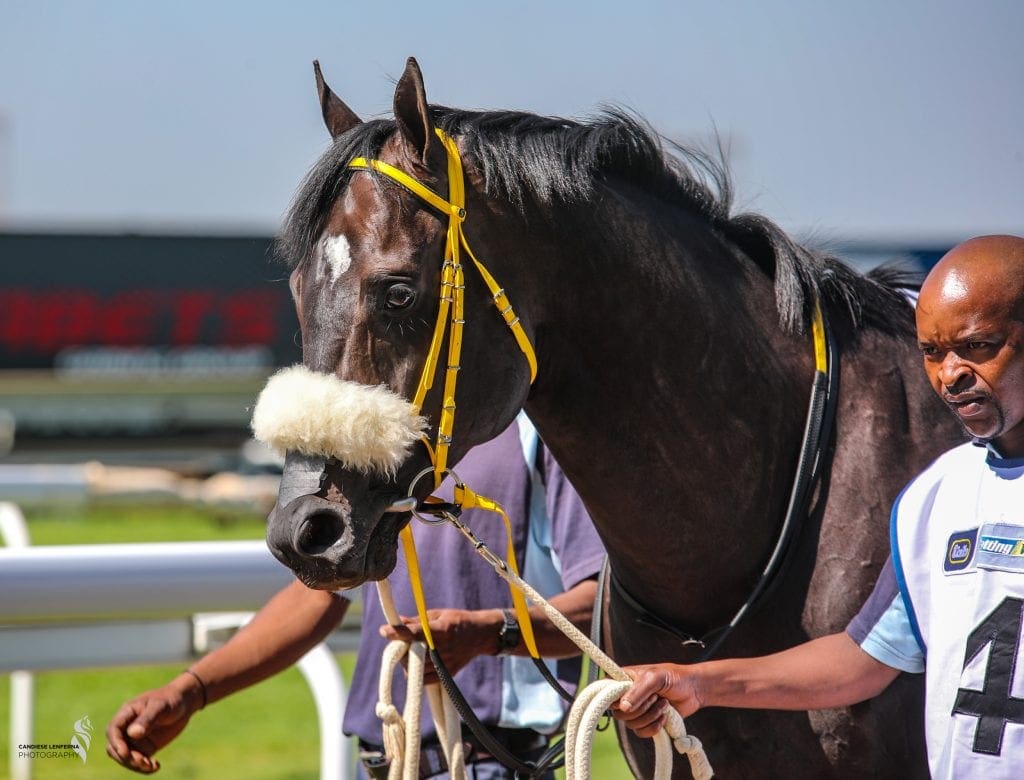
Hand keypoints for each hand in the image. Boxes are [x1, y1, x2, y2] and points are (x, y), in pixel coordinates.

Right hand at [105, 674, 202, 772]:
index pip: (113, 730)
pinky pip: (139, 761)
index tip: (125, 752)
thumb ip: (147, 719)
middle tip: (143, 761)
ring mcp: (135, 739)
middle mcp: (127, 728)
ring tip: (151, 765)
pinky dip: (144, 767)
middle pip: (115, 747)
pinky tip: (156, 766)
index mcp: (127, 713)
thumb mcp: (160, 706)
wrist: (184, 703)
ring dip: (135, 765)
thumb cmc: (170, 699)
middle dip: (125, 757)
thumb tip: (132, 733)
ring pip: (125, 757)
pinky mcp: (145, 748)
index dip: (116, 743)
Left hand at [379, 608, 501, 683]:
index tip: (384, 630)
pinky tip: (417, 663)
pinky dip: (416, 673)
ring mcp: (445, 664)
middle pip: (411, 654)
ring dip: (406, 661)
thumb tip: (396, 621)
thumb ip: (417, 621)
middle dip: (400, 649)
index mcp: (441, 630)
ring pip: (414, 669)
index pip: (415, 633)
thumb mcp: (438, 615)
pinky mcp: (446, 675)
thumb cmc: (456, 621)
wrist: (479, 636)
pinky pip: (423, 680)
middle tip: (400, 642)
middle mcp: (443, 649)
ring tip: (410, 652)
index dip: (398, 632)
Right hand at [611, 664, 702, 737]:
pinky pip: (641, 732)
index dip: (612, 700)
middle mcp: (627, 695)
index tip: (624, 703)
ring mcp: (637, 710)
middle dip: (640, 709)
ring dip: (650, 717)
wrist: (693, 690)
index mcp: (623, 679)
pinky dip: (654, 727)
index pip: (606, 692)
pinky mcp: (647, 722)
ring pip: (631, 724)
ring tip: (664, 704)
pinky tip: (664, 717)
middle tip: (655, 697)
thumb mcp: (655, 678)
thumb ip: (638, 691)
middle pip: (619, 713)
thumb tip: (623, 707)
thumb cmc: (674, 677)